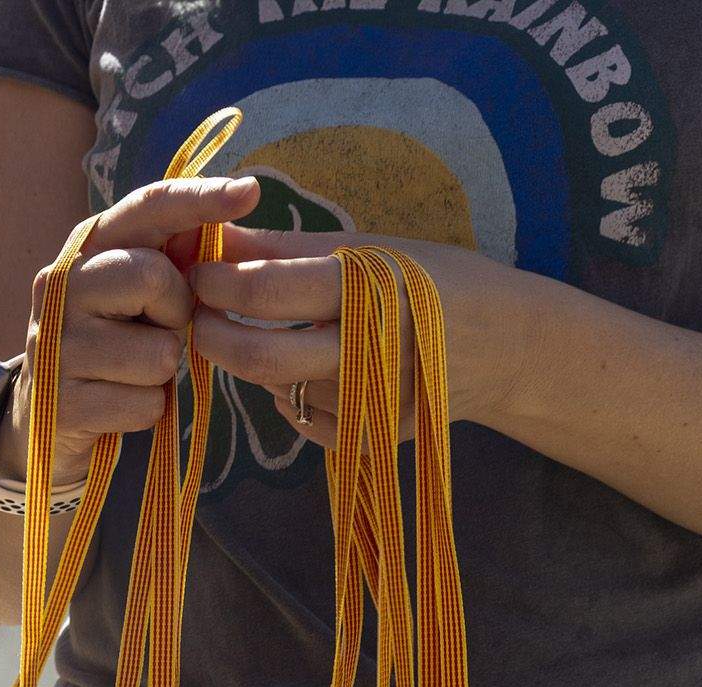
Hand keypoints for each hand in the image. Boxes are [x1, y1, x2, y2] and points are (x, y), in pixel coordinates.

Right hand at [0, 174, 264, 486]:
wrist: (42, 420)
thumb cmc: (109, 349)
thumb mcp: (134, 296)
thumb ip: (171, 258)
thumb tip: (231, 210)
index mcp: (85, 249)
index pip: (147, 208)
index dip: (199, 199)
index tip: (249, 191)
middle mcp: (61, 287)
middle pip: (153, 277)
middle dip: (176, 311)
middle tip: (157, 330)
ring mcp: (57, 347)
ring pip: (158, 354)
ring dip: (162, 372)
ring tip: (131, 373)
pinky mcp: (65, 405)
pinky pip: (146, 404)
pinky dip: (147, 410)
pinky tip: (118, 406)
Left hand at [188, 230, 526, 446]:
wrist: (505, 346)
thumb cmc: (433, 282)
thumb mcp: (373, 249)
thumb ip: (290, 247)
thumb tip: (217, 232)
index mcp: (369, 289)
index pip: (267, 290)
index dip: (218, 282)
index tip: (197, 272)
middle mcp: (369, 352)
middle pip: (258, 357)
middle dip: (213, 336)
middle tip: (199, 316)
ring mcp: (369, 405)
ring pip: (277, 387)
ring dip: (257, 361)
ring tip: (269, 331)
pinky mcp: (369, 439)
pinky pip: (303, 418)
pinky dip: (293, 392)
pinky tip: (316, 369)